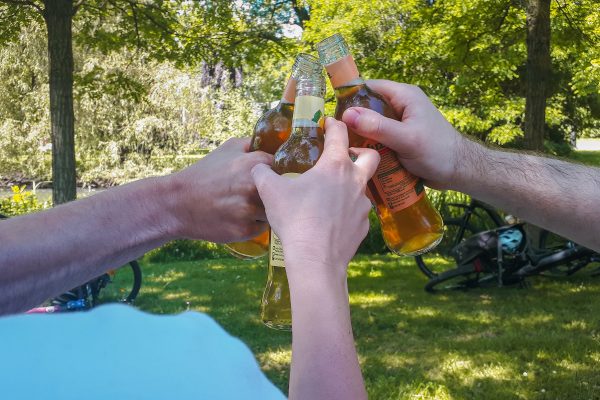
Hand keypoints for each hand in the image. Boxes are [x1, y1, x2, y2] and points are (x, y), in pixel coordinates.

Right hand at [165, 138, 272, 241]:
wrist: (178, 203)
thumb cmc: (204, 174)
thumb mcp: (228, 148)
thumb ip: (254, 145)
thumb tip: (276, 143)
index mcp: (255, 164)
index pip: (287, 169)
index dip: (282, 175)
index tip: (277, 179)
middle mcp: (255, 187)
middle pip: (282, 194)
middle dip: (275, 195)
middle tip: (260, 195)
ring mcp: (250, 210)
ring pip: (273, 213)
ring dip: (265, 211)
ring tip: (246, 207)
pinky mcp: (245, 230)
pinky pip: (261, 228)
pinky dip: (253, 224)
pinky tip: (238, 218)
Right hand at [251, 118, 378, 274]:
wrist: (315, 259)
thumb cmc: (295, 219)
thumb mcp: (271, 191)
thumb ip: (262, 173)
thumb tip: (257, 167)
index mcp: (335, 166)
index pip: (340, 133)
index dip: (335, 124)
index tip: (329, 122)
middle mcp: (355, 181)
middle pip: (371, 156)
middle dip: (360, 151)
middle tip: (344, 157)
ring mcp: (362, 205)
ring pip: (363, 187)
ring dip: (351, 185)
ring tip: (331, 194)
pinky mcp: (363, 226)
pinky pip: (358, 213)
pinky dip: (348, 211)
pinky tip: (332, 220)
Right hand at [342, 80, 464, 188]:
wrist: (459, 172)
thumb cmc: (437, 151)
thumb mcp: (406, 138)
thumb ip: (378, 126)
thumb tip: (347, 115)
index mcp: (404, 96)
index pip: (370, 87)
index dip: (351, 97)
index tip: (333, 113)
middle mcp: (400, 106)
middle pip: (368, 107)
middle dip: (353, 121)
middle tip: (336, 136)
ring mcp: (400, 124)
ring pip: (371, 126)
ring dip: (360, 136)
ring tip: (343, 148)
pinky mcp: (399, 140)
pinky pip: (378, 139)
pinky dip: (369, 147)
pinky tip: (358, 157)